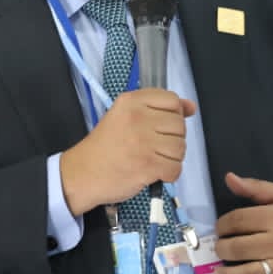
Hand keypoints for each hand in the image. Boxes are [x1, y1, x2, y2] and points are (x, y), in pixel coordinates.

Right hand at [60, 89, 197, 215]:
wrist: (81, 174)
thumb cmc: (105, 146)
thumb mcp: (126, 116)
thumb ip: (159, 108)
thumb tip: (191, 106)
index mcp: (131, 101)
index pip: (172, 99)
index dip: (172, 114)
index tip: (159, 126)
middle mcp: (138, 118)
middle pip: (179, 124)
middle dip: (172, 138)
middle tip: (154, 146)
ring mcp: (143, 142)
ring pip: (180, 147)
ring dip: (171, 157)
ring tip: (153, 159)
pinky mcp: (147, 165)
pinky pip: (175, 168)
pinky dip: (169, 173)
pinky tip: (155, 172)